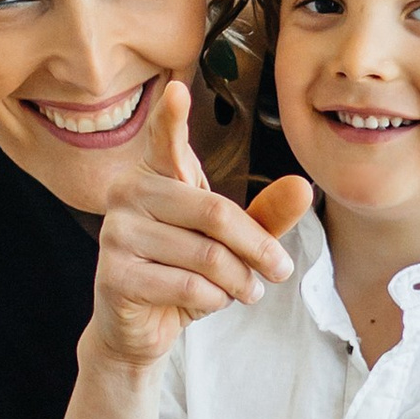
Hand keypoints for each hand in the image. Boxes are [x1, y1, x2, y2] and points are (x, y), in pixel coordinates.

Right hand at [84, 80, 312, 374]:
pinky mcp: (115, 275)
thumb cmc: (185, 272)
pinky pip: (188, 286)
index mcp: (156, 173)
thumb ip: (265, 215)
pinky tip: (210, 301)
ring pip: (206, 256)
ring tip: (247, 291)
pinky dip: (214, 300)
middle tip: (280, 270)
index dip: (172, 117)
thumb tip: (303, 187)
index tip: (178, 91)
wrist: (141, 327)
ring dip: (239, 281)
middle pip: (214, 212)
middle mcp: (128, 193)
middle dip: (257, 248)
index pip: (165, 139)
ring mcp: (116, 233)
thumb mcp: (231, 242)